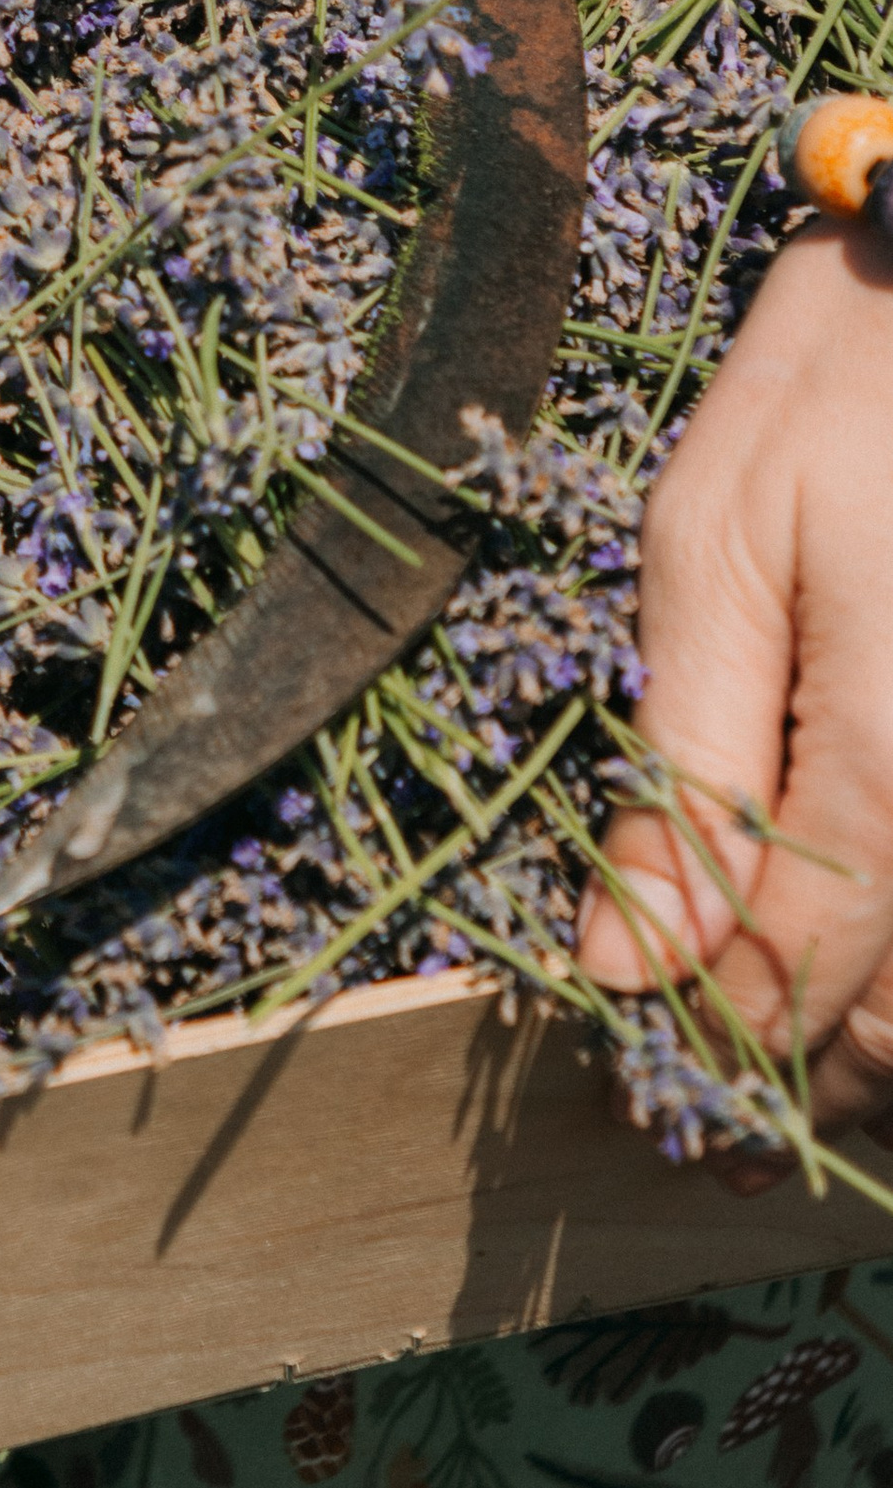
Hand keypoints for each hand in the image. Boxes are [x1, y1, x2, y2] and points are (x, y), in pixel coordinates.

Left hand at [575, 212, 892, 1173]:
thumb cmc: (842, 385)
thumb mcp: (715, 541)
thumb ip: (681, 766)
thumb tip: (620, 956)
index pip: (797, 980)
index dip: (712, 1051)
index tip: (636, 1086)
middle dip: (799, 1078)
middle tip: (700, 1102)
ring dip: (877, 1048)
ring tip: (779, 1048)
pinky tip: (863, 959)